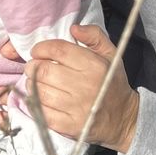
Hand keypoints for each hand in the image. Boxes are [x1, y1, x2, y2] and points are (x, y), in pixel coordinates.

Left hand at [6, 25, 140, 153]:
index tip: (37, 51)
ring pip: (39, 91)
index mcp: (94, 66)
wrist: (123, 119)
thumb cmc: (112, 83)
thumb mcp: (111, 55)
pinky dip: (35, 103)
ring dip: (32, 84)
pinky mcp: (69, 126)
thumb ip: (94, 36)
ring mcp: (76, 108)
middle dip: (33, 66)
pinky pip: (41, 112)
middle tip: (33, 67)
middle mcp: (85, 86)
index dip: (41, 48)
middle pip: (44, 71)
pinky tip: (39, 98)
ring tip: (36, 81)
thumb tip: (74, 28)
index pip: (58, 50)